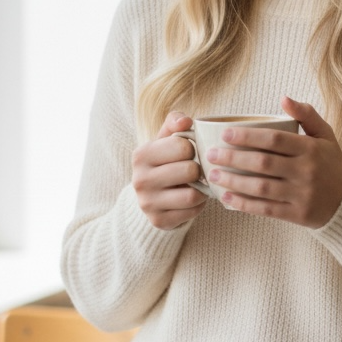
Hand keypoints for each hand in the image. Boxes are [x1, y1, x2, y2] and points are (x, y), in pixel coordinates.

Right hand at [131, 111, 207, 229]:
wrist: (152, 196)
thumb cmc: (165, 161)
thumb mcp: (165, 140)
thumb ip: (175, 123)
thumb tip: (185, 121)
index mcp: (141, 155)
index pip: (182, 146)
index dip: (193, 149)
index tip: (188, 154)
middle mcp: (140, 179)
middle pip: (190, 170)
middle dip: (199, 170)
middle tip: (195, 171)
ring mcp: (147, 203)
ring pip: (192, 194)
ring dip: (201, 189)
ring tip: (197, 185)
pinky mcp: (158, 220)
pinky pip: (192, 211)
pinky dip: (198, 205)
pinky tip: (192, 199)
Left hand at [203, 96, 341, 227]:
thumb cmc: (329, 163)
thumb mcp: (325, 135)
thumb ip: (306, 114)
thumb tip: (283, 98)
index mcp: (310, 149)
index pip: (274, 140)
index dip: (247, 137)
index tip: (225, 134)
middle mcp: (306, 171)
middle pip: (262, 163)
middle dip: (233, 158)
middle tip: (211, 155)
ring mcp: (301, 194)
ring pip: (261, 187)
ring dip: (233, 182)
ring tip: (213, 175)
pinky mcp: (296, 214)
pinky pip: (265, 209)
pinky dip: (244, 204)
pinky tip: (226, 198)